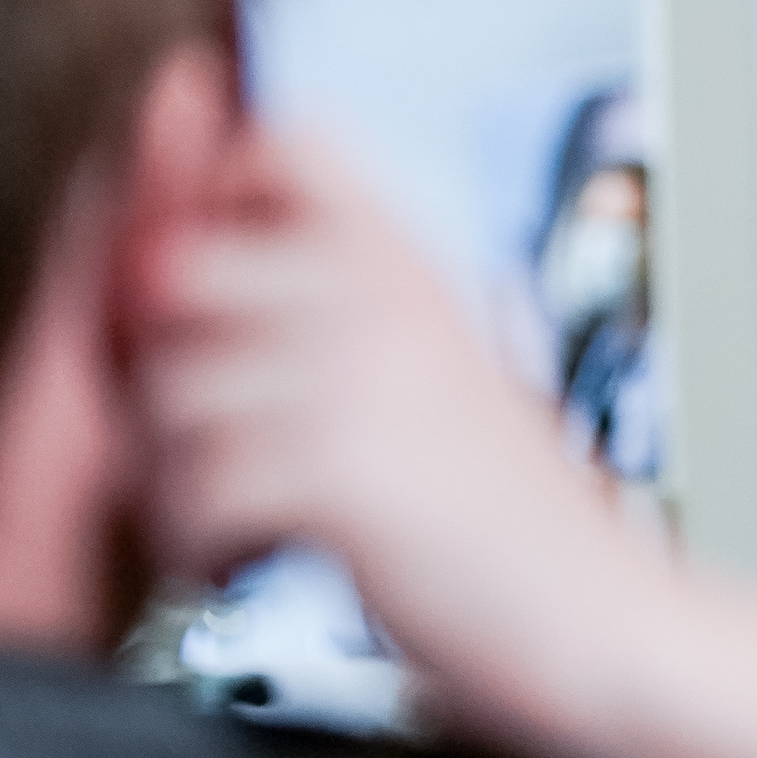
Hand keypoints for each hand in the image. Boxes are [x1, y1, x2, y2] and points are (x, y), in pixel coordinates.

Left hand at [137, 128, 657, 754]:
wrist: (589, 609)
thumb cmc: (508, 507)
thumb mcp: (441, 363)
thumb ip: (347, 311)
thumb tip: (205, 273)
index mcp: (410, 263)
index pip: (284, 147)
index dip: (220, 197)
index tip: (224, 292)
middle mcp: (386, 299)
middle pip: (182, 276)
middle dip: (167, 370)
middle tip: (211, 436)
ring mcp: (360, 379)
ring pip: (169, 399)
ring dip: (179, 477)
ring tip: (238, 514)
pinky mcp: (337, 471)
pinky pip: (191, 492)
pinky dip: (203, 545)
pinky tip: (255, 556)